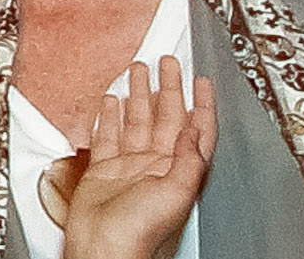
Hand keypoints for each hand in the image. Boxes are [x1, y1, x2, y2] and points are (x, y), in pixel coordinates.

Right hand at [48, 57, 215, 258]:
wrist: (103, 246)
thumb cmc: (139, 230)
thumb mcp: (174, 192)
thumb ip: (186, 160)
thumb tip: (194, 129)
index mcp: (177, 170)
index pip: (194, 129)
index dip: (200, 103)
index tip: (200, 80)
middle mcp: (156, 165)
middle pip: (164, 117)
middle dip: (167, 88)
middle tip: (167, 62)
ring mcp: (129, 165)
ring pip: (136, 120)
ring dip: (139, 94)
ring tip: (137, 71)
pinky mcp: (104, 168)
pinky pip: (108, 134)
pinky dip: (109, 115)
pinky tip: (110, 102)